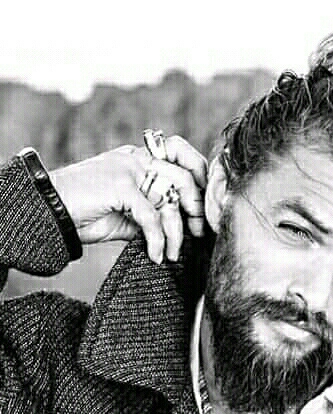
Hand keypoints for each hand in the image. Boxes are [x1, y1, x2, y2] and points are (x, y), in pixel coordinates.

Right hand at [50, 136, 206, 263]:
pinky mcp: (120, 184)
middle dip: (196, 209)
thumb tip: (184, 229)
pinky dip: (158, 240)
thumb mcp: (129, 213)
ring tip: (174, 253)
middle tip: (198, 233)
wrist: (48, 212)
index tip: (204, 211)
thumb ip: (154, 212)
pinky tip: (156, 256)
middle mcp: (138, 159)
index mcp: (141, 159)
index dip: (201, 180)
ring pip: (170, 198)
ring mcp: (128, 169)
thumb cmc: (87, 214)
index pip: (184, 158)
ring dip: (177, 232)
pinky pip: (151, 216)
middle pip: (185, 177)